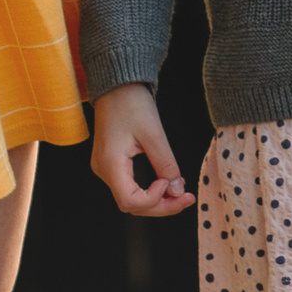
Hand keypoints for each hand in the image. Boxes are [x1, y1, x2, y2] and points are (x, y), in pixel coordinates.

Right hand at [91, 80, 192, 214]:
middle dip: (161, 206)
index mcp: (110, 164)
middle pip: (132, 205)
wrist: (117, 85)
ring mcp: (106, 168)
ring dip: (157, 200)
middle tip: (187, 198)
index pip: (129, 201)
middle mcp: (104, 170)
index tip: (170, 183)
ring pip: (132, 198)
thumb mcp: (154, 134)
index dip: (153, 200)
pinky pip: (130, 187)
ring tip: (181, 193)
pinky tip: (168, 184)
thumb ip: (166, 164)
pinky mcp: (113, 164)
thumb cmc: (131, 103)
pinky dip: (150, 190)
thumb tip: (178, 191)